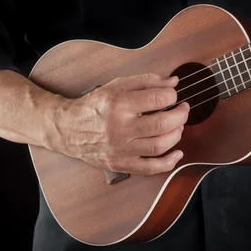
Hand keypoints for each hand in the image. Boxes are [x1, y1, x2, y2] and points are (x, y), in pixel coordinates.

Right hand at [51, 73, 189, 174]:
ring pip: (159, 146)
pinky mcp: (121, 164)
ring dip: (177, 134)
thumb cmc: (94, 106)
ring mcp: (121, 149)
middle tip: (183, 110)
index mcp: (118, 104)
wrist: (66, 129)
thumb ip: (146, 81)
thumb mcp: (116, 85)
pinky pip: (150, 168)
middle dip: (181, 115)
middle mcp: (120, 128)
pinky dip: (169, 162)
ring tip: (178, 126)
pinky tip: (177, 153)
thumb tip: (173, 82)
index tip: (173, 96)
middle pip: (162, 124)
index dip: (172, 96)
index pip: (158, 99)